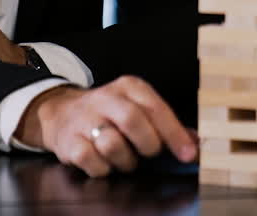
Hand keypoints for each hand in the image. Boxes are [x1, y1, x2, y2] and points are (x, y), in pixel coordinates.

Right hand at [15, 76, 197, 177]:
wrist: (61, 112)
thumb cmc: (110, 114)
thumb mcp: (138, 108)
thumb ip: (166, 125)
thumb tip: (195, 144)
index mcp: (129, 87)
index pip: (156, 108)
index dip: (174, 133)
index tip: (188, 154)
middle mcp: (105, 99)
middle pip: (132, 120)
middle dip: (148, 144)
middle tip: (150, 154)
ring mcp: (84, 119)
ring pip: (111, 143)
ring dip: (125, 160)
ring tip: (125, 158)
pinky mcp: (69, 141)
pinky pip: (91, 160)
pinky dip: (103, 168)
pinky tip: (105, 162)